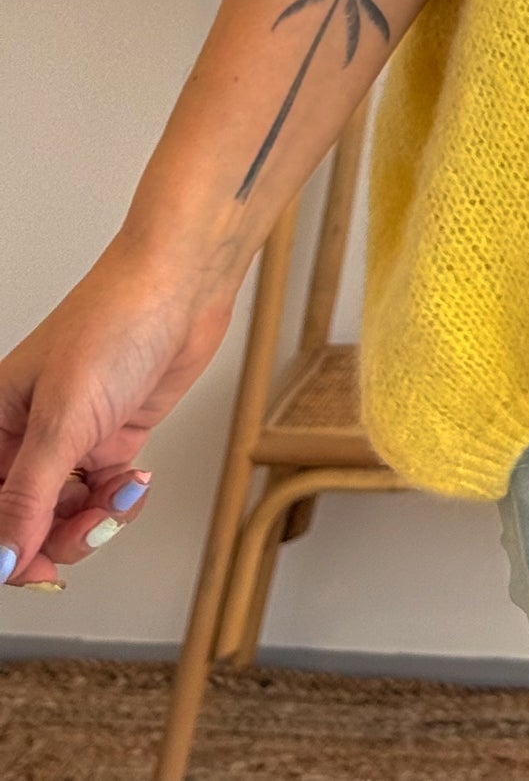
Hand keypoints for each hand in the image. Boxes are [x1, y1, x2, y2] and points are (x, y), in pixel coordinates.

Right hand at [0, 231, 236, 588]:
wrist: (184, 283)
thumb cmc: (116, 320)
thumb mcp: (62, 419)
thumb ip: (28, 497)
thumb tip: (1, 559)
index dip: (3, 547)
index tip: (31, 571)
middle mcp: (25, 436)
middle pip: (23, 522)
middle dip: (56, 538)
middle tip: (90, 529)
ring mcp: (71, 438)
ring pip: (65, 515)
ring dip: (95, 521)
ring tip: (121, 499)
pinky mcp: (112, 438)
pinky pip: (104, 496)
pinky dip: (120, 501)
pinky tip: (137, 481)